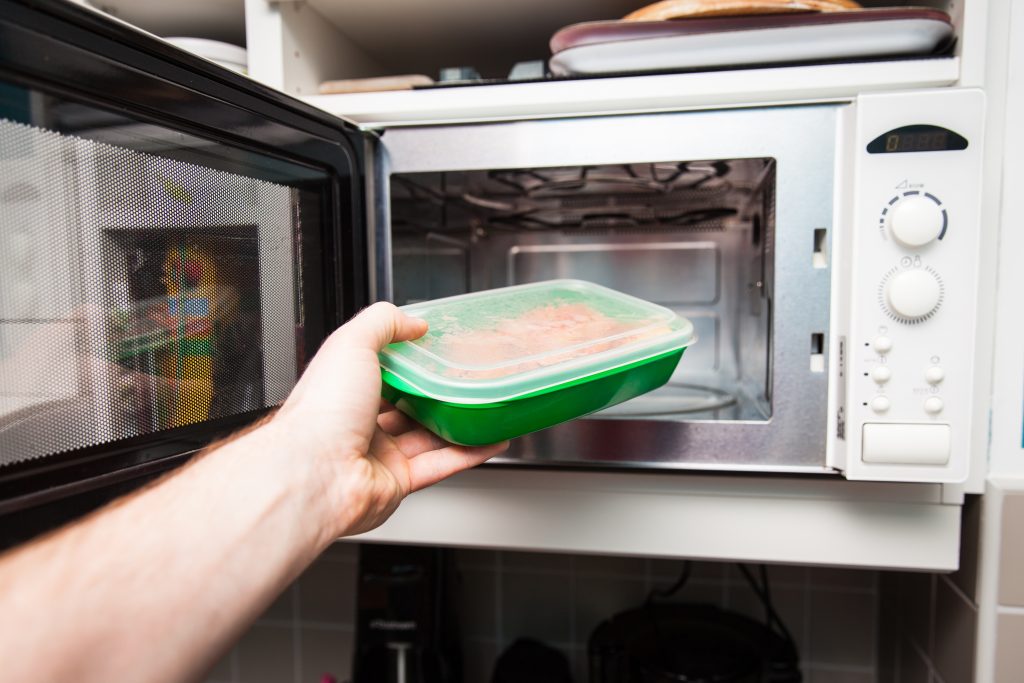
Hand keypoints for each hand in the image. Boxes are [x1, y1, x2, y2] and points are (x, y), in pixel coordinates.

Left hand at [271, 302, 507, 537]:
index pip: (377, 369)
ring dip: (457, 424)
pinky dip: (468, 454)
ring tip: (484, 409)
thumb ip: (384, 322)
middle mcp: (357, 422)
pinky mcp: (397, 482)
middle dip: (434, 395)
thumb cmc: (320, 413)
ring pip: (426, 437)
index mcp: (342, 388)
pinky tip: (488, 441)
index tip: (433, 347)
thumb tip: (414, 321)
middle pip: (405, 405)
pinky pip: (440, 465)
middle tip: (463, 381)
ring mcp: (377, 454)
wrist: (315, 475)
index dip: (404, 358)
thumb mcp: (351, 343)